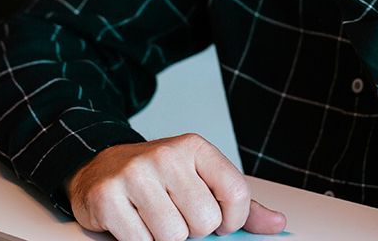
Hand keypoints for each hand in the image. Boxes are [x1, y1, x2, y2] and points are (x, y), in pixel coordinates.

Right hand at [65, 133, 286, 240]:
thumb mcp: (200, 181)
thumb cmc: (157, 179)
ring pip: (172, 237)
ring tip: (153, 221)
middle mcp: (165, 155)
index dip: (233, 220)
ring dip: (164, 239)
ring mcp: (134, 175)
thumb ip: (238, 204)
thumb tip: (278, 224)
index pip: (235, 192)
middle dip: (192, 231)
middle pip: (203, 221)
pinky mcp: (107, 198)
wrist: (99, 168)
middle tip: (176, 217)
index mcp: (194, 148)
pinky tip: (133, 225)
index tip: (220, 223)